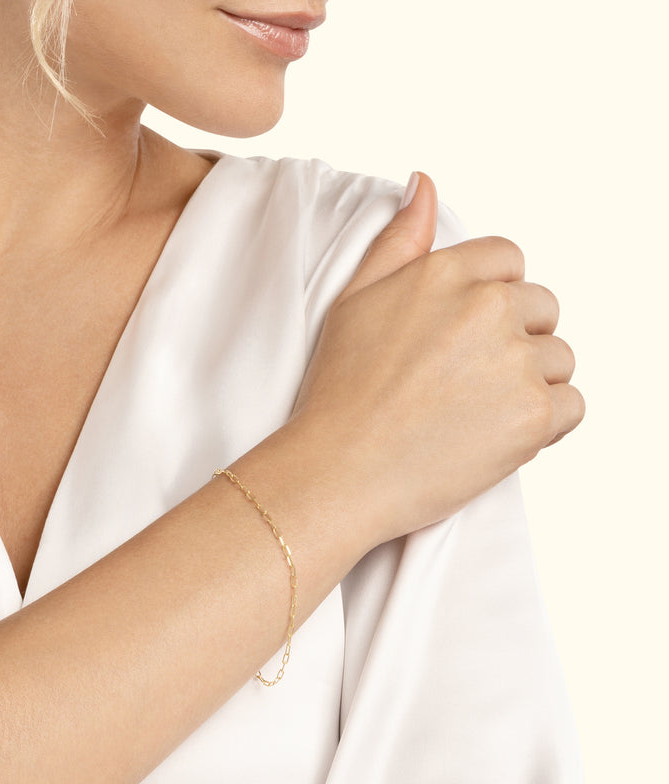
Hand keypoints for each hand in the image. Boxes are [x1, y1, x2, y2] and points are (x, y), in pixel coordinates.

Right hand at [290, 173, 584, 547]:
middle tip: (468, 377)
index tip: (470, 330)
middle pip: (542, 307)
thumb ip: (399, 239)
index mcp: (447, 275)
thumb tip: (424, 184)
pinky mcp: (535, 416)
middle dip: (515, 338)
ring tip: (478, 409)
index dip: (494, 295)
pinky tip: (498, 431)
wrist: (340, 470)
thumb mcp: (354, 300)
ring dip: (531, 380)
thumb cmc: (341, 393)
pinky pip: (572, 405)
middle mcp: (488, 308)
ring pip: (559, 357)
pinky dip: (547, 421)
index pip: (510, 260)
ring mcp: (515, 362)